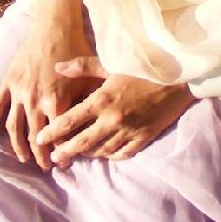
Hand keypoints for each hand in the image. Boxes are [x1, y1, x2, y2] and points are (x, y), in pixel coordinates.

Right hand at [0, 0, 102, 170]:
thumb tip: (99, 124)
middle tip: (45, 166)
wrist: (55, 24)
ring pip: (15, 128)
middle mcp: (35, 100)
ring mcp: (19, 92)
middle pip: (36, 137)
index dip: (62, 152)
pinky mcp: (8, 82)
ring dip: (19, 147)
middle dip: (41, 156)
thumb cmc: (77, 48)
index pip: (58, 137)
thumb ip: (92, 101)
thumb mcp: (91, 75)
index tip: (66, 163)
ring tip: (25, 159)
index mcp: (57, 101)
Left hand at [35, 57, 193, 167]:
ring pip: (101, 151)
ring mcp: (129, 131)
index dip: (51, 132)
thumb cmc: (144, 66)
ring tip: (76, 154)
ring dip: (86, 154)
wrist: (180, 77)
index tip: (40, 138)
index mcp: (101, 100)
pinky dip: (109, 155)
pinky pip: (122, 153)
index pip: (69, 121)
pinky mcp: (144, 137)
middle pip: (81, 143)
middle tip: (53, 158)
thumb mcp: (112, 63)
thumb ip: (82, 67)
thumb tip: (58, 67)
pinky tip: (103, 153)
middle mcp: (112, 120)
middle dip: (64, 152)